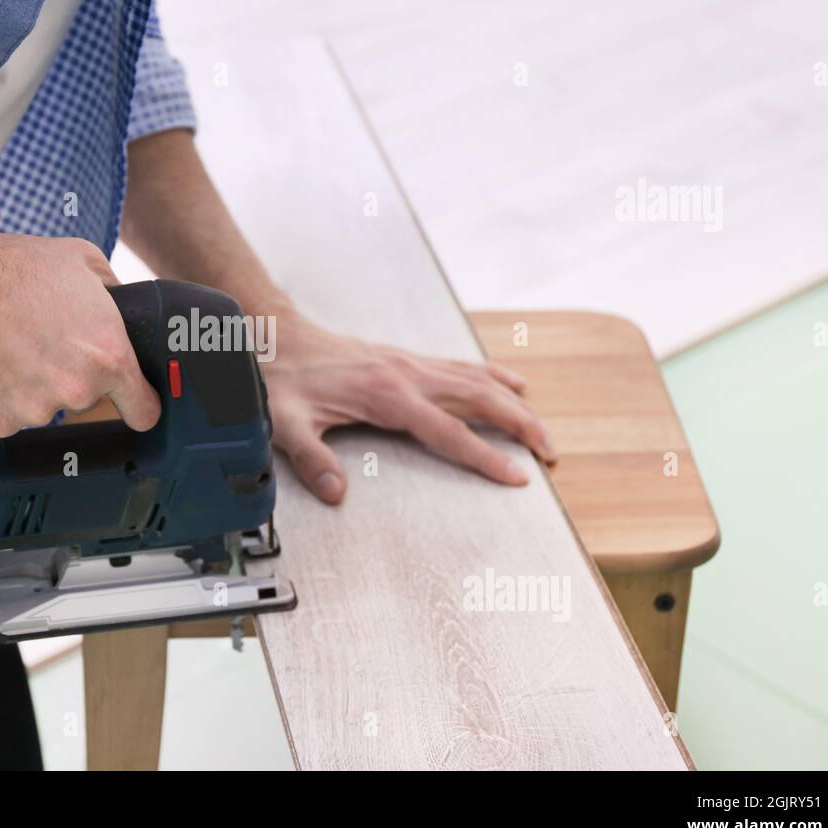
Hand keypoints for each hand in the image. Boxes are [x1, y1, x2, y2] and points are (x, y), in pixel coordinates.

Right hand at [0, 229, 160, 437]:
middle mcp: (73, 391)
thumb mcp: (82, 260)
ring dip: (27, 385)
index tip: (133, 405)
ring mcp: (29, 412)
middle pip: (82, 400)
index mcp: (107, 357)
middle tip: (40, 339)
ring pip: (39, 407)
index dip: (139, 405)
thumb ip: (113, 294)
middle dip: (68, 375)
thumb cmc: (9, 267)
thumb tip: (121, 309)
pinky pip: (1, 415)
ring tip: (5, 344)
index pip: (142, 410)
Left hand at [262, 308, 555, 502]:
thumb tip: (336, 492)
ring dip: (516, 403)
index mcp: (386, 395)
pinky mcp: (407, 359)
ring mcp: (410, 363)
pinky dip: (494, 376)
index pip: (449, 432)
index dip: (485, 456)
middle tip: (551, 454)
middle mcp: (407, 375)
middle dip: (522, 426)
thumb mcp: (287, 423)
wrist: (276, 336)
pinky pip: (462, 366)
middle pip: (480, 399)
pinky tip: (513, 384)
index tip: (517, 475)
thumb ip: (312, 459)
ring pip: (478, 379)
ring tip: (543, 430)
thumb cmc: (282, 378)